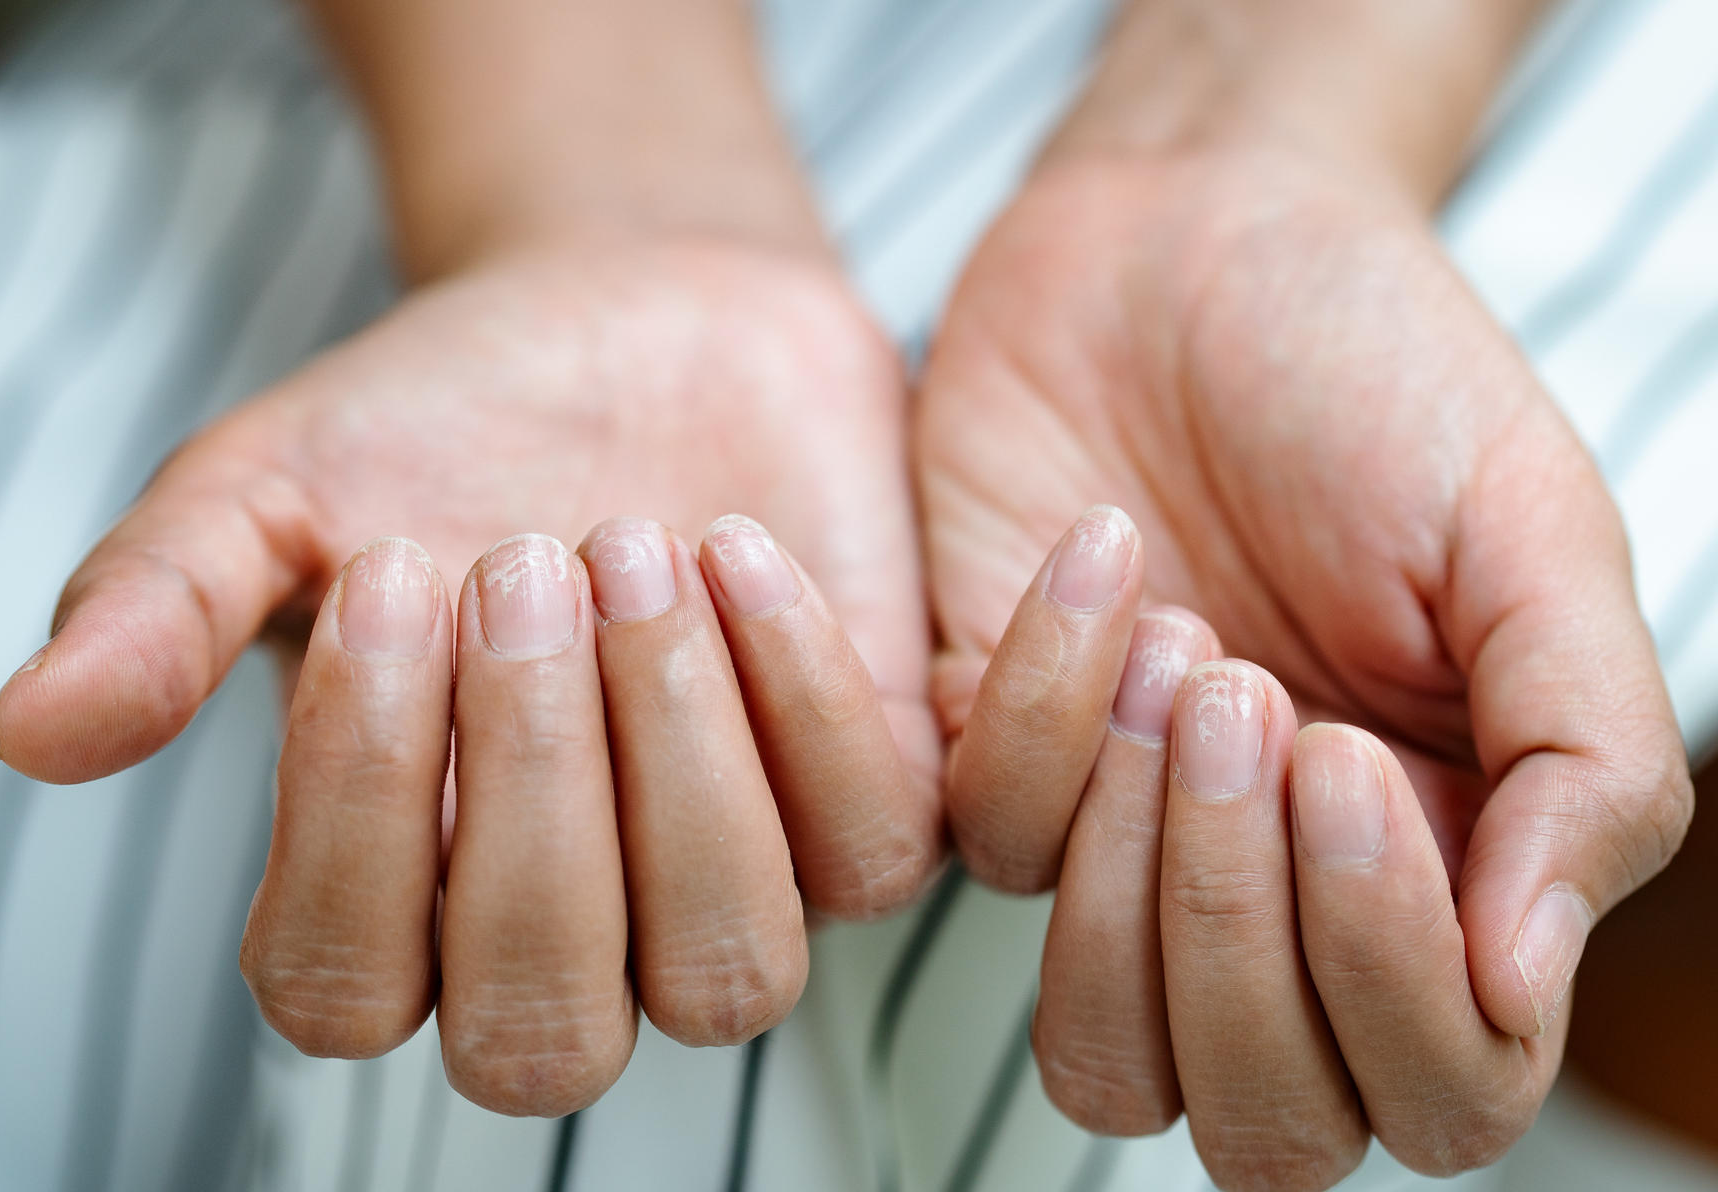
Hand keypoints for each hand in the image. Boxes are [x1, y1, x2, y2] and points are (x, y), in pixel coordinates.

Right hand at [0, 238, 940, 1113]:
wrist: (628, 315)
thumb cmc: (433, 424)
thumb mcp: (268, 490)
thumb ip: (157, 608)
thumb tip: (26, 733)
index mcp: (386, 897)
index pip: (341, 991)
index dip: (354, 810)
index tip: (384, 576)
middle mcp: (559, 936)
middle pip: (541, 1034)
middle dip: (530, 794)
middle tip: (514, 559)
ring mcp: (723, 888)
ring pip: (726, 976)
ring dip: (677, 763)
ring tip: (628, 544)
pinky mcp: (863, 808)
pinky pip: (871, 850)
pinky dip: (801, 695)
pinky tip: (733, 543)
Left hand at [918, 150, 1692, 1186]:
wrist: (1190, 241)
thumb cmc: (1380, 380)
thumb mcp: (1534, 537)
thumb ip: (1585, 761)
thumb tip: (1530, 986)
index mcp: (1446, 874)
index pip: (1439, 1088)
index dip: (1390, 981)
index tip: (1349, 762)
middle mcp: (1279, 901)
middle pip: (1260, 1121)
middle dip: (1248, 939)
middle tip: (1260, 707)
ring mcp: (1120, 851)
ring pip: (1101, 1058)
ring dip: (1136, 884)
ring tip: (1186, 658)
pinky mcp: (978, 765)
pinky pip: (981, 846)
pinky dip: (1037, 705)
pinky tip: (1101, 558)